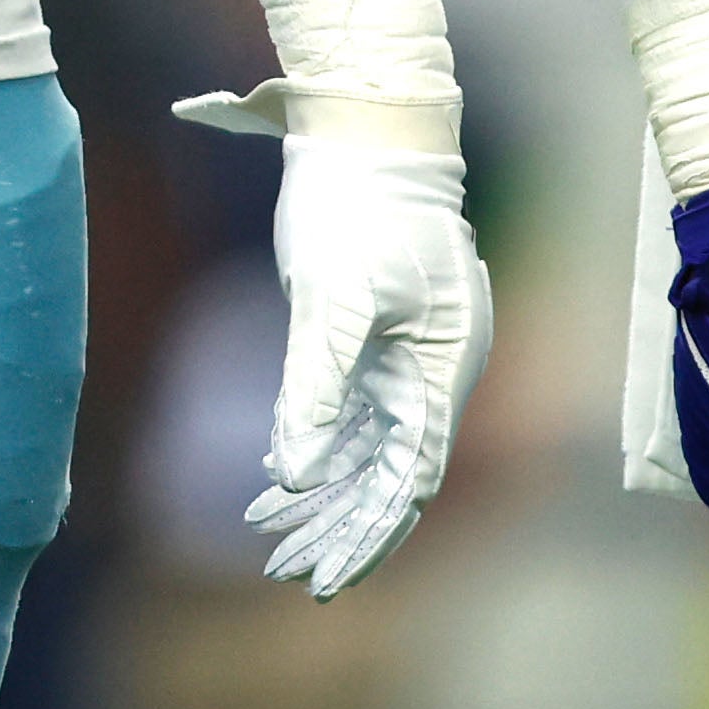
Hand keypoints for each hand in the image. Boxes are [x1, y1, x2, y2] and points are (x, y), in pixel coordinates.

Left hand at [244, 127, 488, 596]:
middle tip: (284, 574)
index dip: (370, 534)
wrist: (365, 129)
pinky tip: (272, 483)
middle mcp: (432, 373)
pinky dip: (315, 451)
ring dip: (321, 498)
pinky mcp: (375, 340)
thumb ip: (313, 387)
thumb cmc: (356, 207)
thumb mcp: (329, 299)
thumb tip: (293, 474)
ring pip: (367, 452)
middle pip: (390, 477)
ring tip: (267, 546)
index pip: (410, 479)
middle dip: (339, 529)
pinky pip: (350, 417)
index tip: (328, 578)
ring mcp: (405, 358)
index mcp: (441, 370)